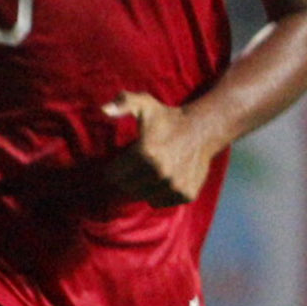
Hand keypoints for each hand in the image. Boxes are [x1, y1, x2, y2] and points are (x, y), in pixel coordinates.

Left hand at [92, 93, 222, 205]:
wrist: (202, 129)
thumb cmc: (168, 117)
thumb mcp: (144, 104)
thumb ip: (123, 103)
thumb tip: (104, 110)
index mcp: (145, 153)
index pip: (114, 175)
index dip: (114, 168)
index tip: (120, 161)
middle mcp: (160, 172)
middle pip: (128, 188)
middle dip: (127, 179)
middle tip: (134, 167)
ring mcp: (174, 185)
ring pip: (145, 197)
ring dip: (143, 188)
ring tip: (149, 173)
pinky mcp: (186, 194)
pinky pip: (162, 202)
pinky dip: (160, 194)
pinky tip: (164, 179)